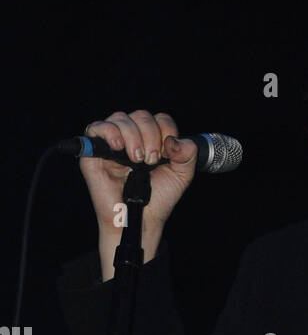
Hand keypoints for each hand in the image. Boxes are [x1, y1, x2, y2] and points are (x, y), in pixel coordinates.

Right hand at [79, 109, 196, 263]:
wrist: (142, 219)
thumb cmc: (158, 198)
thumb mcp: (181, 175)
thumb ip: (187, 154)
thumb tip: (175, 140)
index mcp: (152, 139)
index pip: (159, 119)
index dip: (166, 130)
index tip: (167, 153)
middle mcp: (132, 137)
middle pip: (141, 115)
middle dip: (150, 135)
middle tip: (151, 160)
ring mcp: (112, 143)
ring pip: (120, 118)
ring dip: (133, 136)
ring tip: (137, 160)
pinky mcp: (93, 152)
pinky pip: (96, 128)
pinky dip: (109, 132)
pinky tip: (118, 146)